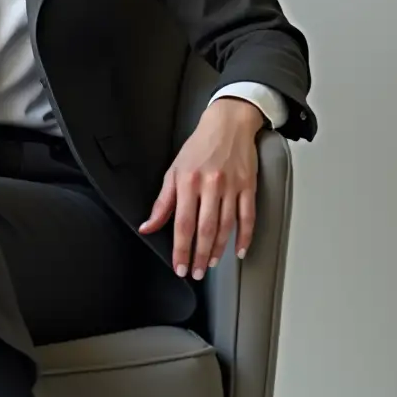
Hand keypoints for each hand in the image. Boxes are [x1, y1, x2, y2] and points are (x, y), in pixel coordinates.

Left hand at [138, 98, 262, 279]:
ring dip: (218, 249)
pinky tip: (238, 251)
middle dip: (200, 255)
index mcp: (188, 182)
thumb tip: (147, 227)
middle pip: (205, 229)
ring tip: (212, 264)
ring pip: (226, 226)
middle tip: (197, 273)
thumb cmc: (198, 147)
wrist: (228, 124)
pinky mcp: (249, 186)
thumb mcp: (173, 171)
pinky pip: (248, 216)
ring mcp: (232, 186)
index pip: (182, 223)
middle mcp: (210, 185)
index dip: (181, 249)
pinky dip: (244, 236)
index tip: (180, 267)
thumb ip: (162, 203)